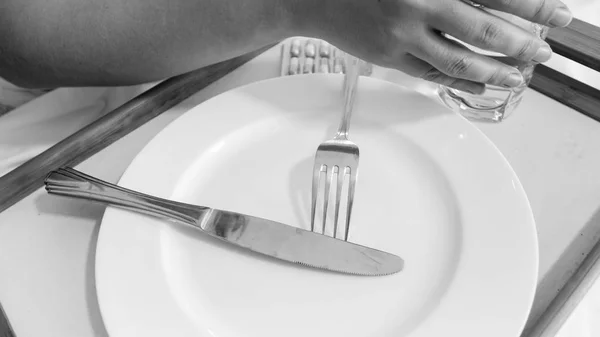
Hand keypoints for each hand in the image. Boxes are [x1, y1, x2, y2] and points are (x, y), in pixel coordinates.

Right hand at [297, 0, 572, 93]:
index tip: (559, 17)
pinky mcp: (389, 56)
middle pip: (484, 31)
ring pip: (458, 61)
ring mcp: (403, 34)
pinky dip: (458, 82)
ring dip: (494, 72)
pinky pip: (430, 74)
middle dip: (522, 45)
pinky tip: (479, 86)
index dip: (534, 6)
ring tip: (517, 78)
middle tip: (544, 54)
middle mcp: (420, 4)